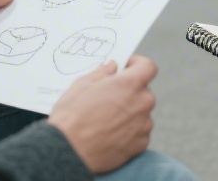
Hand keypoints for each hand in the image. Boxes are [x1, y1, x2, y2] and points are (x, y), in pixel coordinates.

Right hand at [48, 56, 157, 173]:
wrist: (68, 152)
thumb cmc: (72, 116)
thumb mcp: (81, 85)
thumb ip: (102, 73)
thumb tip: (112, 67)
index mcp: (130, 84)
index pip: (148, 67)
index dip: (137, 64)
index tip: (126, 68)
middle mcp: (142, 103)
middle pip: (143, 91)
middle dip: (129, 91)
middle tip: (109, 97)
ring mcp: (143, 126)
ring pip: (141, 113)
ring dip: (129, 112)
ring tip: (106, 119)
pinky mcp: (141, 145)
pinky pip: (139, 132)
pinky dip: (129, 131)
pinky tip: (110, 134)